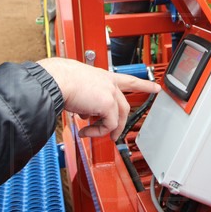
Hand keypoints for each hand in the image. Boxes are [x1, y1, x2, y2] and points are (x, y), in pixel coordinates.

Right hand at [37, 58, 160, 139]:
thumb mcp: (77, 87)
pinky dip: (97, 131)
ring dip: (105, 129)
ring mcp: (110, 93)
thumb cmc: (59, 80)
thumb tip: (85, 112)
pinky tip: (85, 131)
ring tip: (92, 133)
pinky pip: (108, 125)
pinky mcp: (108, 104)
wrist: (54, 80)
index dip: (144, 84)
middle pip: (125, 106)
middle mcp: (109, 83)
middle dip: (121, 123)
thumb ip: (86, 99)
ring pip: (118, 117)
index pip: (129, 80)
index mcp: (103, 76)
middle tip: (113, 135)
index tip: (155, 87)